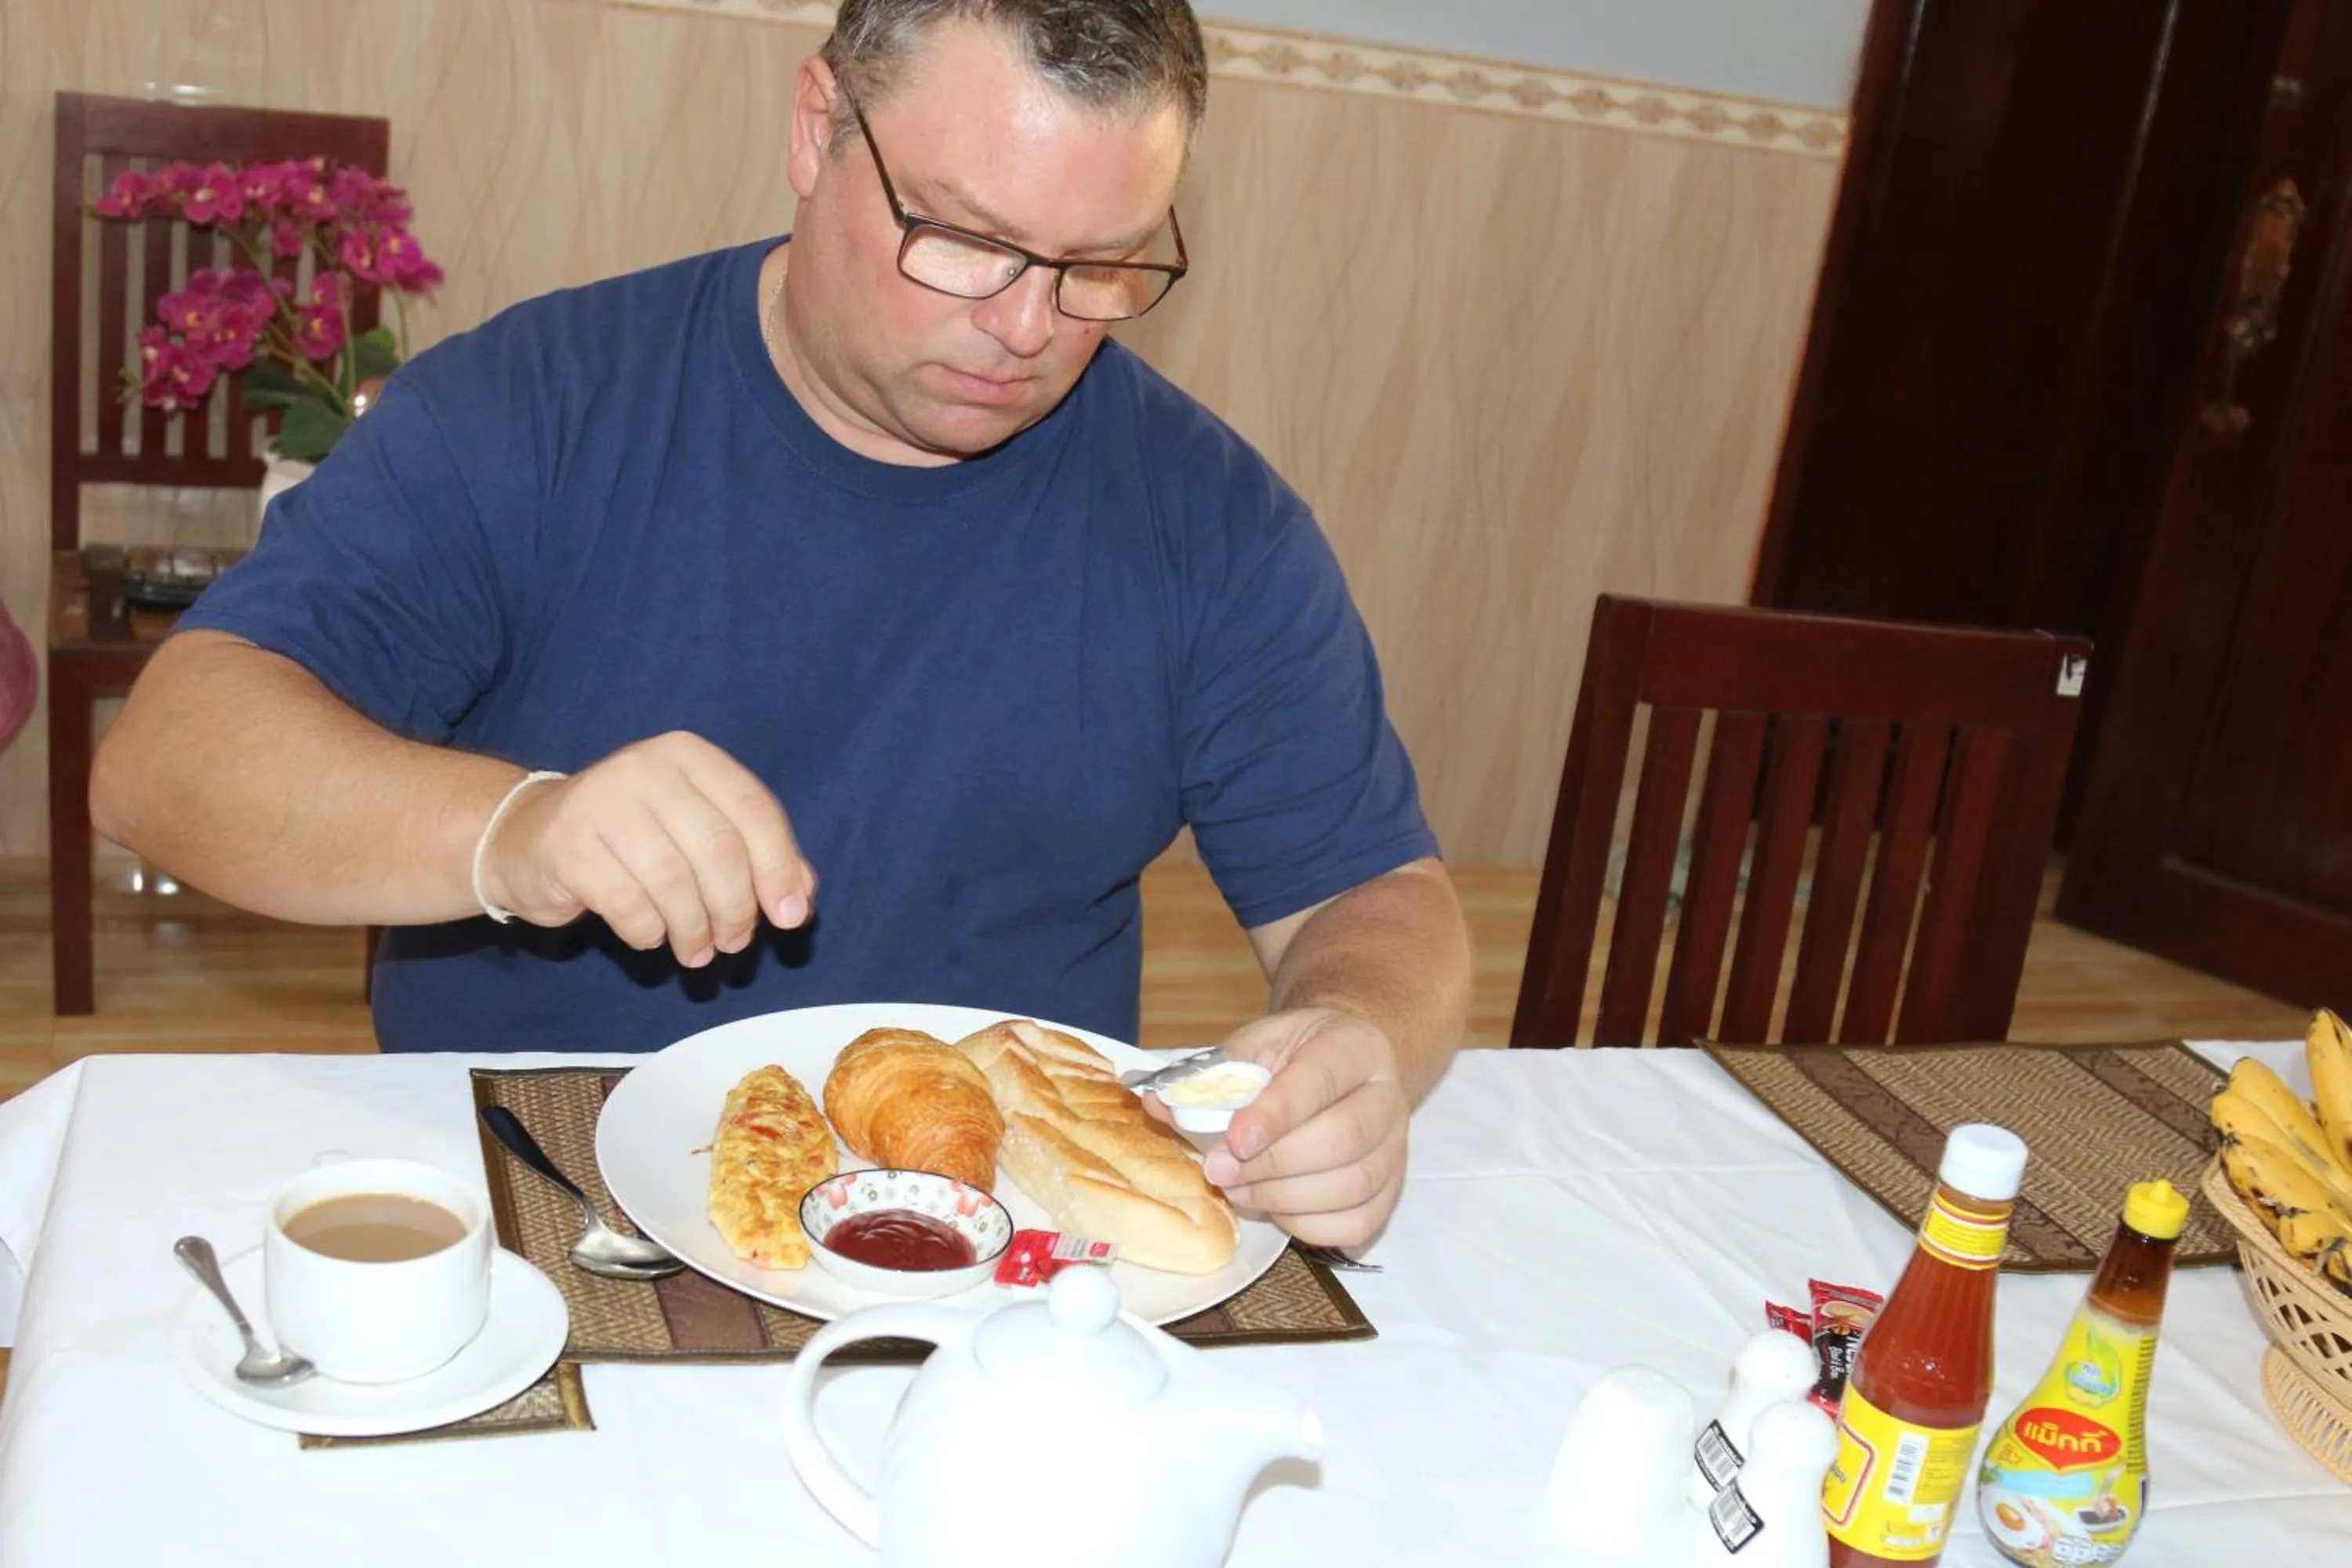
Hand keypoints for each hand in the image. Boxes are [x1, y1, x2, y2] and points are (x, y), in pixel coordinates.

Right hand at [476, 731, 815, 966]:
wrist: (527, 837)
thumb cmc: (630, 839)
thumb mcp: (695, 832)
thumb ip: (755, 855)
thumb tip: (800, 900)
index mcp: (688, 755)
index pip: (754, 809)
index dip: (779, 868)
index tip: (790, 918)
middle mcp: (645, 767)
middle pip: (718, 849)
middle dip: (737, 909)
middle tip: (735, 943)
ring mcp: (601, 801)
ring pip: (674, 882)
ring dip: (695, 931)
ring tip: (697, 951)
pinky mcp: (568, 845)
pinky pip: (629, 905)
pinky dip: (649, 932)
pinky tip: (650, 935)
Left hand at [1194, 1007, 1408, 1248]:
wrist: (1342, 1068)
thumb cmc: (1295, 1058)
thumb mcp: (1256, 1046)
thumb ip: (1213, 1074)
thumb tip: (1159, 1103)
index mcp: (1355, 1047)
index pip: (1321, 1080)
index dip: (1276, 1114)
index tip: (1234, 1139)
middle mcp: (1387, 1098)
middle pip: (1343, 1139)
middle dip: (1273, 1165)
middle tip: (1220, 1171)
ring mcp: (1395, 1149)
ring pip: (1353, 1187)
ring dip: (1284, 1198)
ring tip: (1240, 1190)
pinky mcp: (1391, 1190)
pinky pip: (1359, 1223)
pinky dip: (1310, 1226)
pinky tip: (1277, 1208)